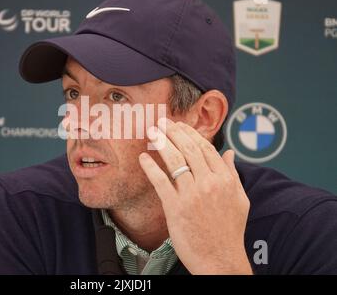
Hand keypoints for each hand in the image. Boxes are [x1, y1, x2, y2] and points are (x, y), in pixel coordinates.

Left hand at [139, 119, 251, 274]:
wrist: (220, 259)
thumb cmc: (230, 231)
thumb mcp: (240, 200)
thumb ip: (233, 174)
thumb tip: (229, 153)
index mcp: (224, 179)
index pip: (205, 148)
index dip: (190, 134)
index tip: (179, 126)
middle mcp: (209, 183)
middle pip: (188, 149)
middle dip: (173, 132)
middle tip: (161, 123)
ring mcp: (191, 195)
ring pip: (174, 161)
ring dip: (161, 143)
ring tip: (151, 132)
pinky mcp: (175, 208)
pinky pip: (160, 182)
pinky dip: (150, 167)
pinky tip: (143, 158)